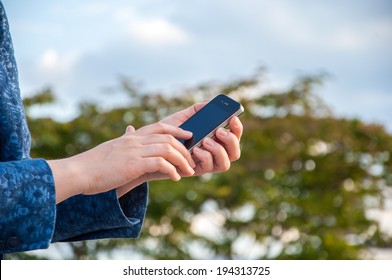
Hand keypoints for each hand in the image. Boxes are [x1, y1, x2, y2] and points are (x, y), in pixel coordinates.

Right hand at [49, 122, 194, 202]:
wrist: (79, 172)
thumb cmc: (95, 164)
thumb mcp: (112, 148)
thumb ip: (125, 140)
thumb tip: (129, 130)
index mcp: (131, 137)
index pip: (160, 126)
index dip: (177, 129)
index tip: (188, 135)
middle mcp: (134, 140)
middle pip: (168, 137)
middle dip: (184, 149)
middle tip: (191, 161)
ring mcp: (134, 151)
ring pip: (167, 149)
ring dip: (182, 160)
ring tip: (188, 171)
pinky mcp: (133, 164)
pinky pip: (160, 163)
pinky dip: (172, 170)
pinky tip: (175, 178)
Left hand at [160, 103, 242, 175]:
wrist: (151, 148)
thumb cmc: (167, 133)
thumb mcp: (181, 118)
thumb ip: (196, 111)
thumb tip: (209, 104)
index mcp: (214, 139)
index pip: (234, 136)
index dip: (237, 128)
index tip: (233, 118)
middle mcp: (214, 153)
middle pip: (235, 151)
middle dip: (231, 140)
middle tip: (219, 131)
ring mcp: (207, 163)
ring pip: (226, 163)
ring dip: (218, 150)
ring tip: (206, 140)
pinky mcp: (197, 171)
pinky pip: (209, 167)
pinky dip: (205, 157)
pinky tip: (196, 150)